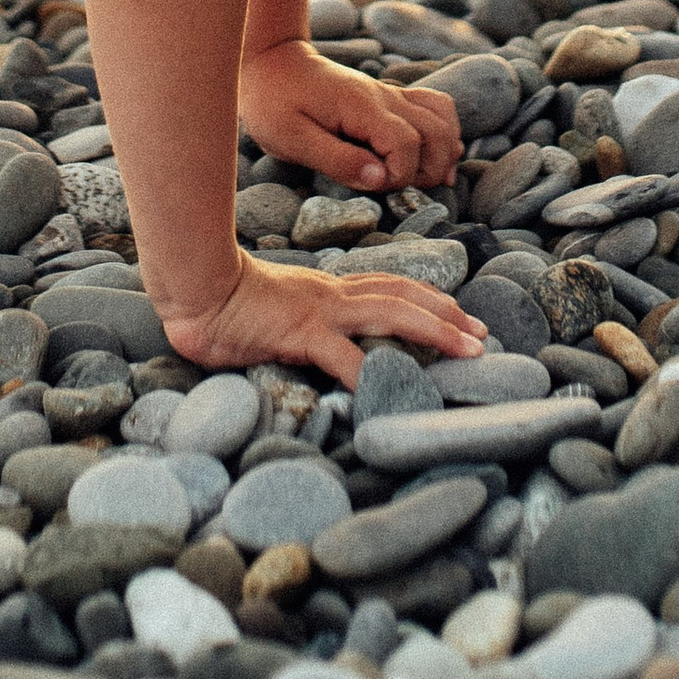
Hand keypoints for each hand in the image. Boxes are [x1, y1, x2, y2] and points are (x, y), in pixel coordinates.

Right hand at [162, 250, 488, 387]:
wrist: (195, 292)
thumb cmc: (228, 306)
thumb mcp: (280, 314)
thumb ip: (306, 328)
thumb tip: (328, 349)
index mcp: (328, 290)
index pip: (389, 286)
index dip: (429, 298)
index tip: (461, 314)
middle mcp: (332, 294)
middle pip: (402, 296)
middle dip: (447, 313)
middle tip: (482, 335)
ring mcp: (319, 311)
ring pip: (390, 313)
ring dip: (435, 330)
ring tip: (468, 349)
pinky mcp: (300, 332)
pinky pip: (343, 356)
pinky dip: (370, 374)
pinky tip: (391, 392)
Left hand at [238, 38, 463, 194]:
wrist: (271, 62)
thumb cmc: (274, 103)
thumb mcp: (292, 139)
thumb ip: (338, 160)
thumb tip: (380, 179)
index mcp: (361, 107)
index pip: (406, 143)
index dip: (400, 174)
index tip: (376, 186)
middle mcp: (384, 97)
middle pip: (436, 133)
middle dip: (429, 169)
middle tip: (402, 189)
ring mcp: (389, 95)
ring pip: (442, 119)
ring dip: (442, 151)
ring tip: (422, 178)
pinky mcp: (388, 97)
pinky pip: (433, 107)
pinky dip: (442, 132)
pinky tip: (429, 155)